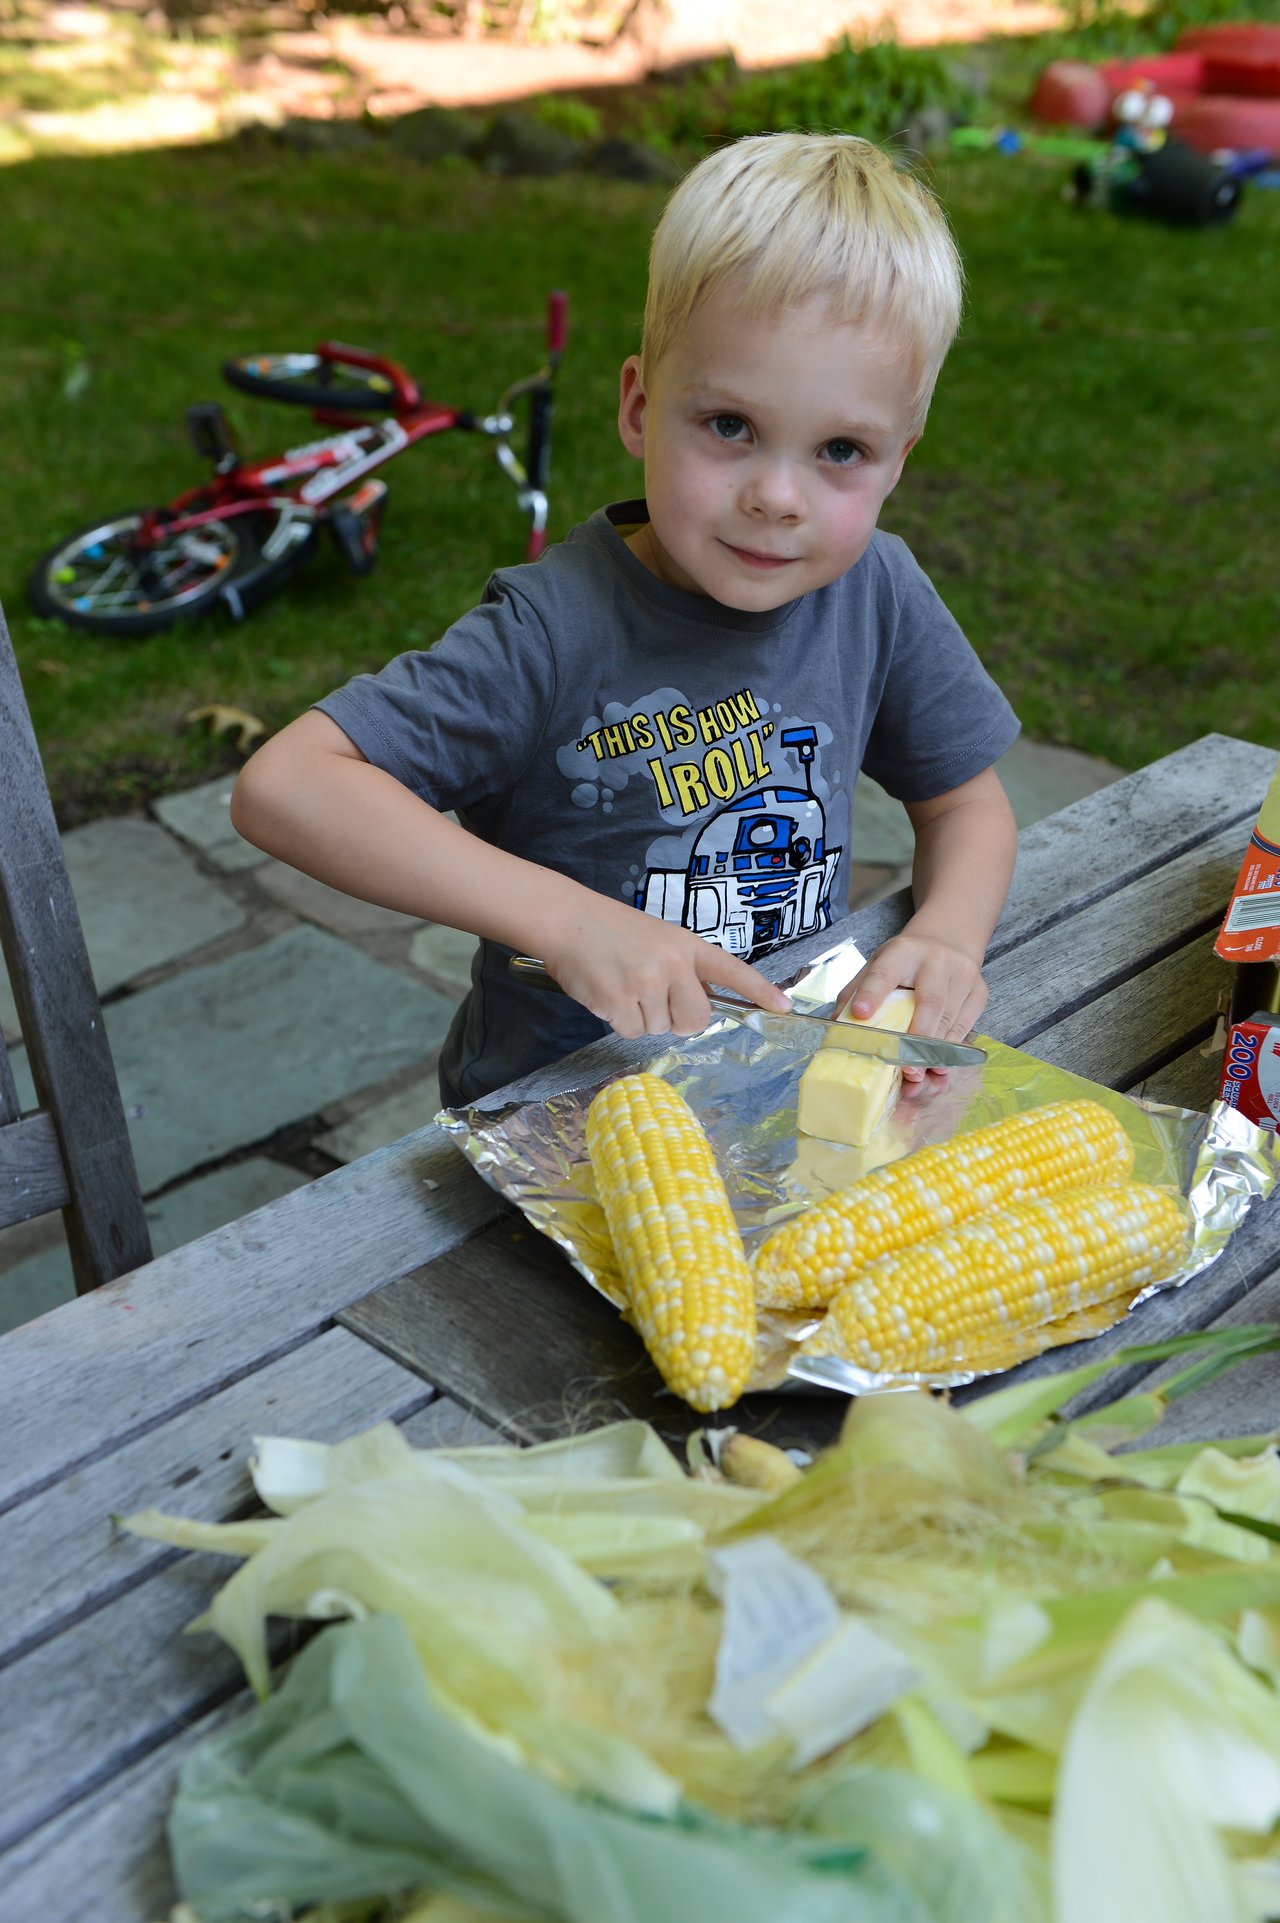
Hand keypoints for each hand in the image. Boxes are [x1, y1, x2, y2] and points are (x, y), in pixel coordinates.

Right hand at [540, 898, 790, 1039]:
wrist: (566, 920)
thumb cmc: (610, 931)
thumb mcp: (657, 938)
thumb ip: (681, 968)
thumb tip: (696, 1006)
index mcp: (686, 945)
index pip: (730, 970)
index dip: (759, 990)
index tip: (784, 1007)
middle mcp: (672, 964)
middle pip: (695, 1020)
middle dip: (677, 1020)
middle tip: (652, 1001)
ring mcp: (646, 982)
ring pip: (659, 1029)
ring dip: (640, 1018)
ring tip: (621, 985)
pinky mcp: (619, 1000)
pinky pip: (631, 1032)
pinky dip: (618, 1021)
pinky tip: (607, 994)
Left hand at [837, 933, 987, 1083]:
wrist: (948, 940)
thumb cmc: (906, 961)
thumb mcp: (878, 964)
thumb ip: (857, 990)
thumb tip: (838, 1024)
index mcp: (903, 952)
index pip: (885, 972)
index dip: (872, 994)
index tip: (861, 1014)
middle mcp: (936, 961)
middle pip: (930, 1002)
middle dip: (918, 1037)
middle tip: (905, 1067)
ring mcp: (963, 975)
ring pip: (950, 1020)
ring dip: (935, 1051)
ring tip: (919, 1073)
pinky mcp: (980, 991)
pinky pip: (965, 1027)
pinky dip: (950, 1048)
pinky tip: (938, 1063)